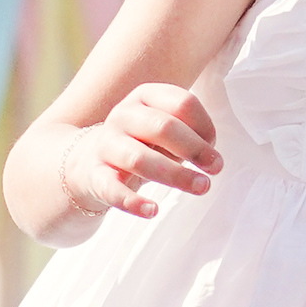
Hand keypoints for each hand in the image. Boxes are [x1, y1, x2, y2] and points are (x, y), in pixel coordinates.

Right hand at [60, 83, 219, 217]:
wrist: (88, 161)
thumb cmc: (142, 143)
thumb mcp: (165, 130)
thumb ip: (190, 135)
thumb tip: (211, 158)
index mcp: (145, 96)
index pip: (182, 103)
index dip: (205, 126)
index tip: (214, 147)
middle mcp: (123, 115)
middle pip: (163, 127)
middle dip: (194, 148)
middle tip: (217, 168)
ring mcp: (106, 144)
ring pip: (139, 158)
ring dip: (175, 175)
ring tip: (202, 187)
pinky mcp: (94, 175)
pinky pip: (112, 188)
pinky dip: (132, 202)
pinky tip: (153, 210)